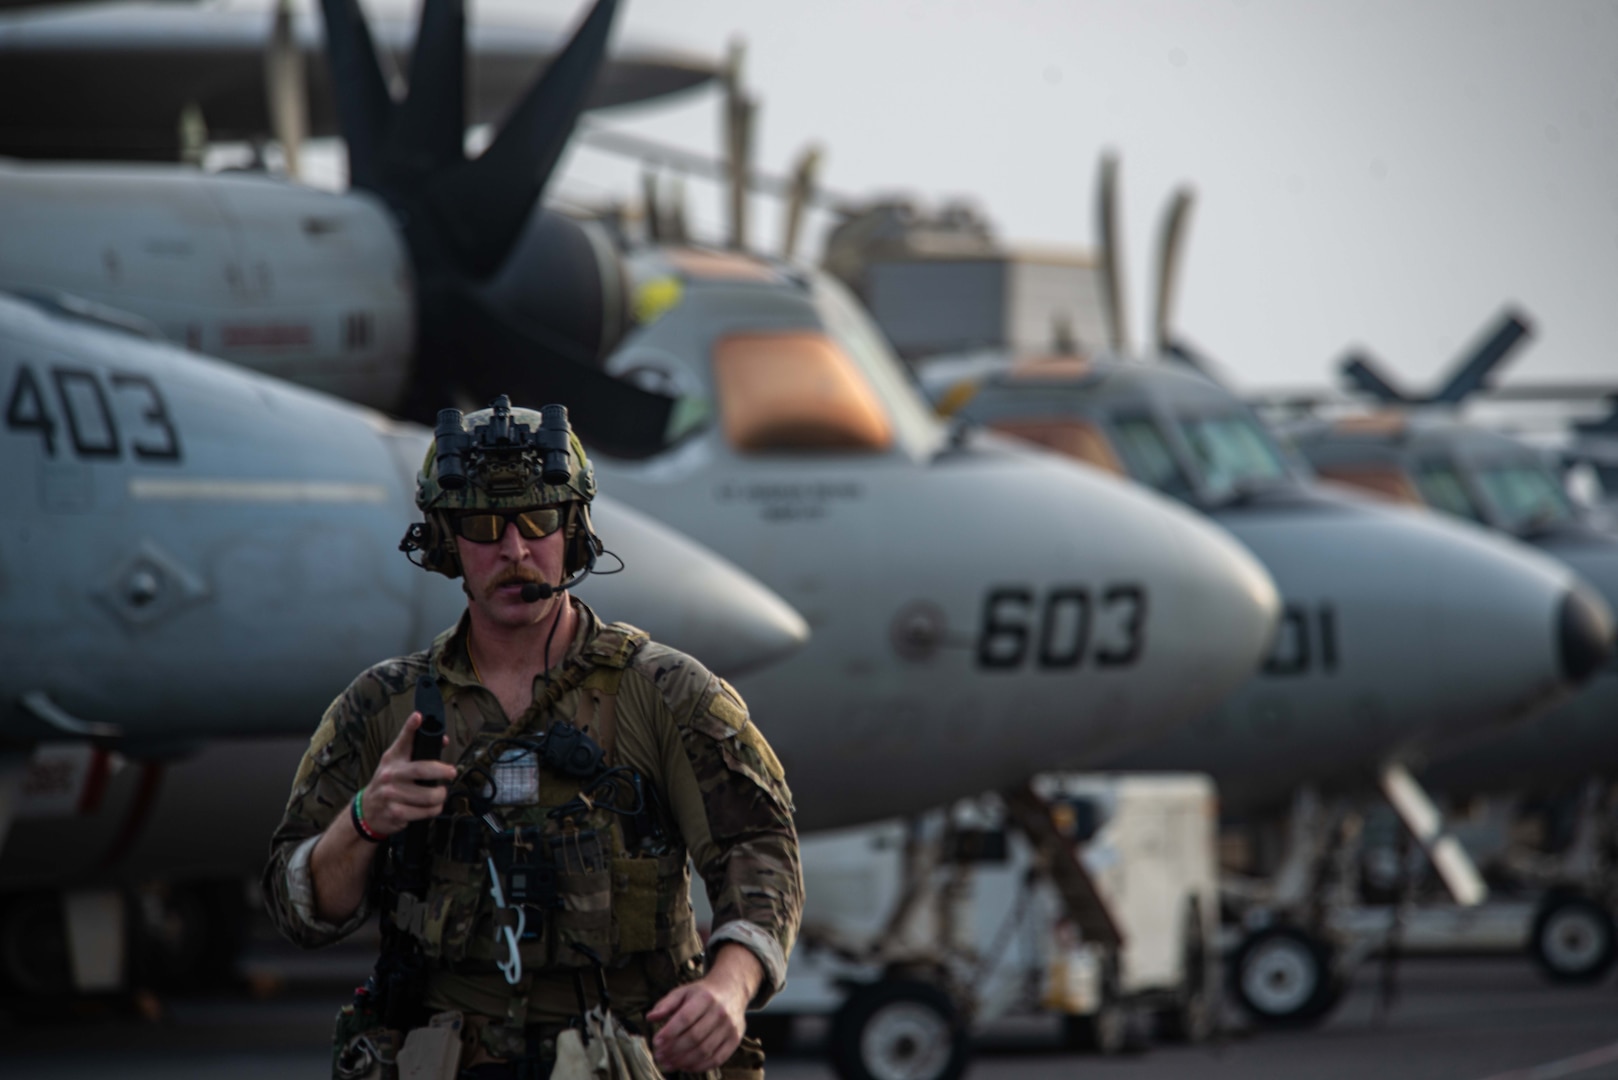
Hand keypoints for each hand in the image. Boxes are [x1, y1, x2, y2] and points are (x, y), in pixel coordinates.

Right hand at [357, 712, 456, 836]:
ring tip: (440, 794)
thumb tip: (443, 740)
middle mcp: (391, 774)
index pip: (403, 740)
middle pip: (423, 769)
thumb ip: (417, 751)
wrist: (367, 810)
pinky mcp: (396, 812)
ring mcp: (391, 794)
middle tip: (451, 773)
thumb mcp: (397, 763)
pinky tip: (431, 807)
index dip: (411, 727)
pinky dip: (433, 810)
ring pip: (429, 795)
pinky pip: (425, 812)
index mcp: (393, 758)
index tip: (418, 717)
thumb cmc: (389, 783)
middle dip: (443, 771)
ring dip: (440, 796)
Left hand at [647, 946, 759, 1072]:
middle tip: (659, 1056)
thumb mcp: (683, 992)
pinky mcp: (735, 1039)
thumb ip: (665, 1004)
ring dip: (683, 1061)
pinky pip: (717, 1059)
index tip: (656, 1042)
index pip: (685, 1018)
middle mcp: (720, 1012)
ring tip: (668, 1064)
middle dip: (673, 1050)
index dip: (669, 1032)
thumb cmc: (702, 993)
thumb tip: (649, 1018)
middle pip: (694, 1037)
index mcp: (705, 997)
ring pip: (705, 1050)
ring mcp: (730, 1027)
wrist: (731, 990)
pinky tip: (685, 1066)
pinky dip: (699, 1066)